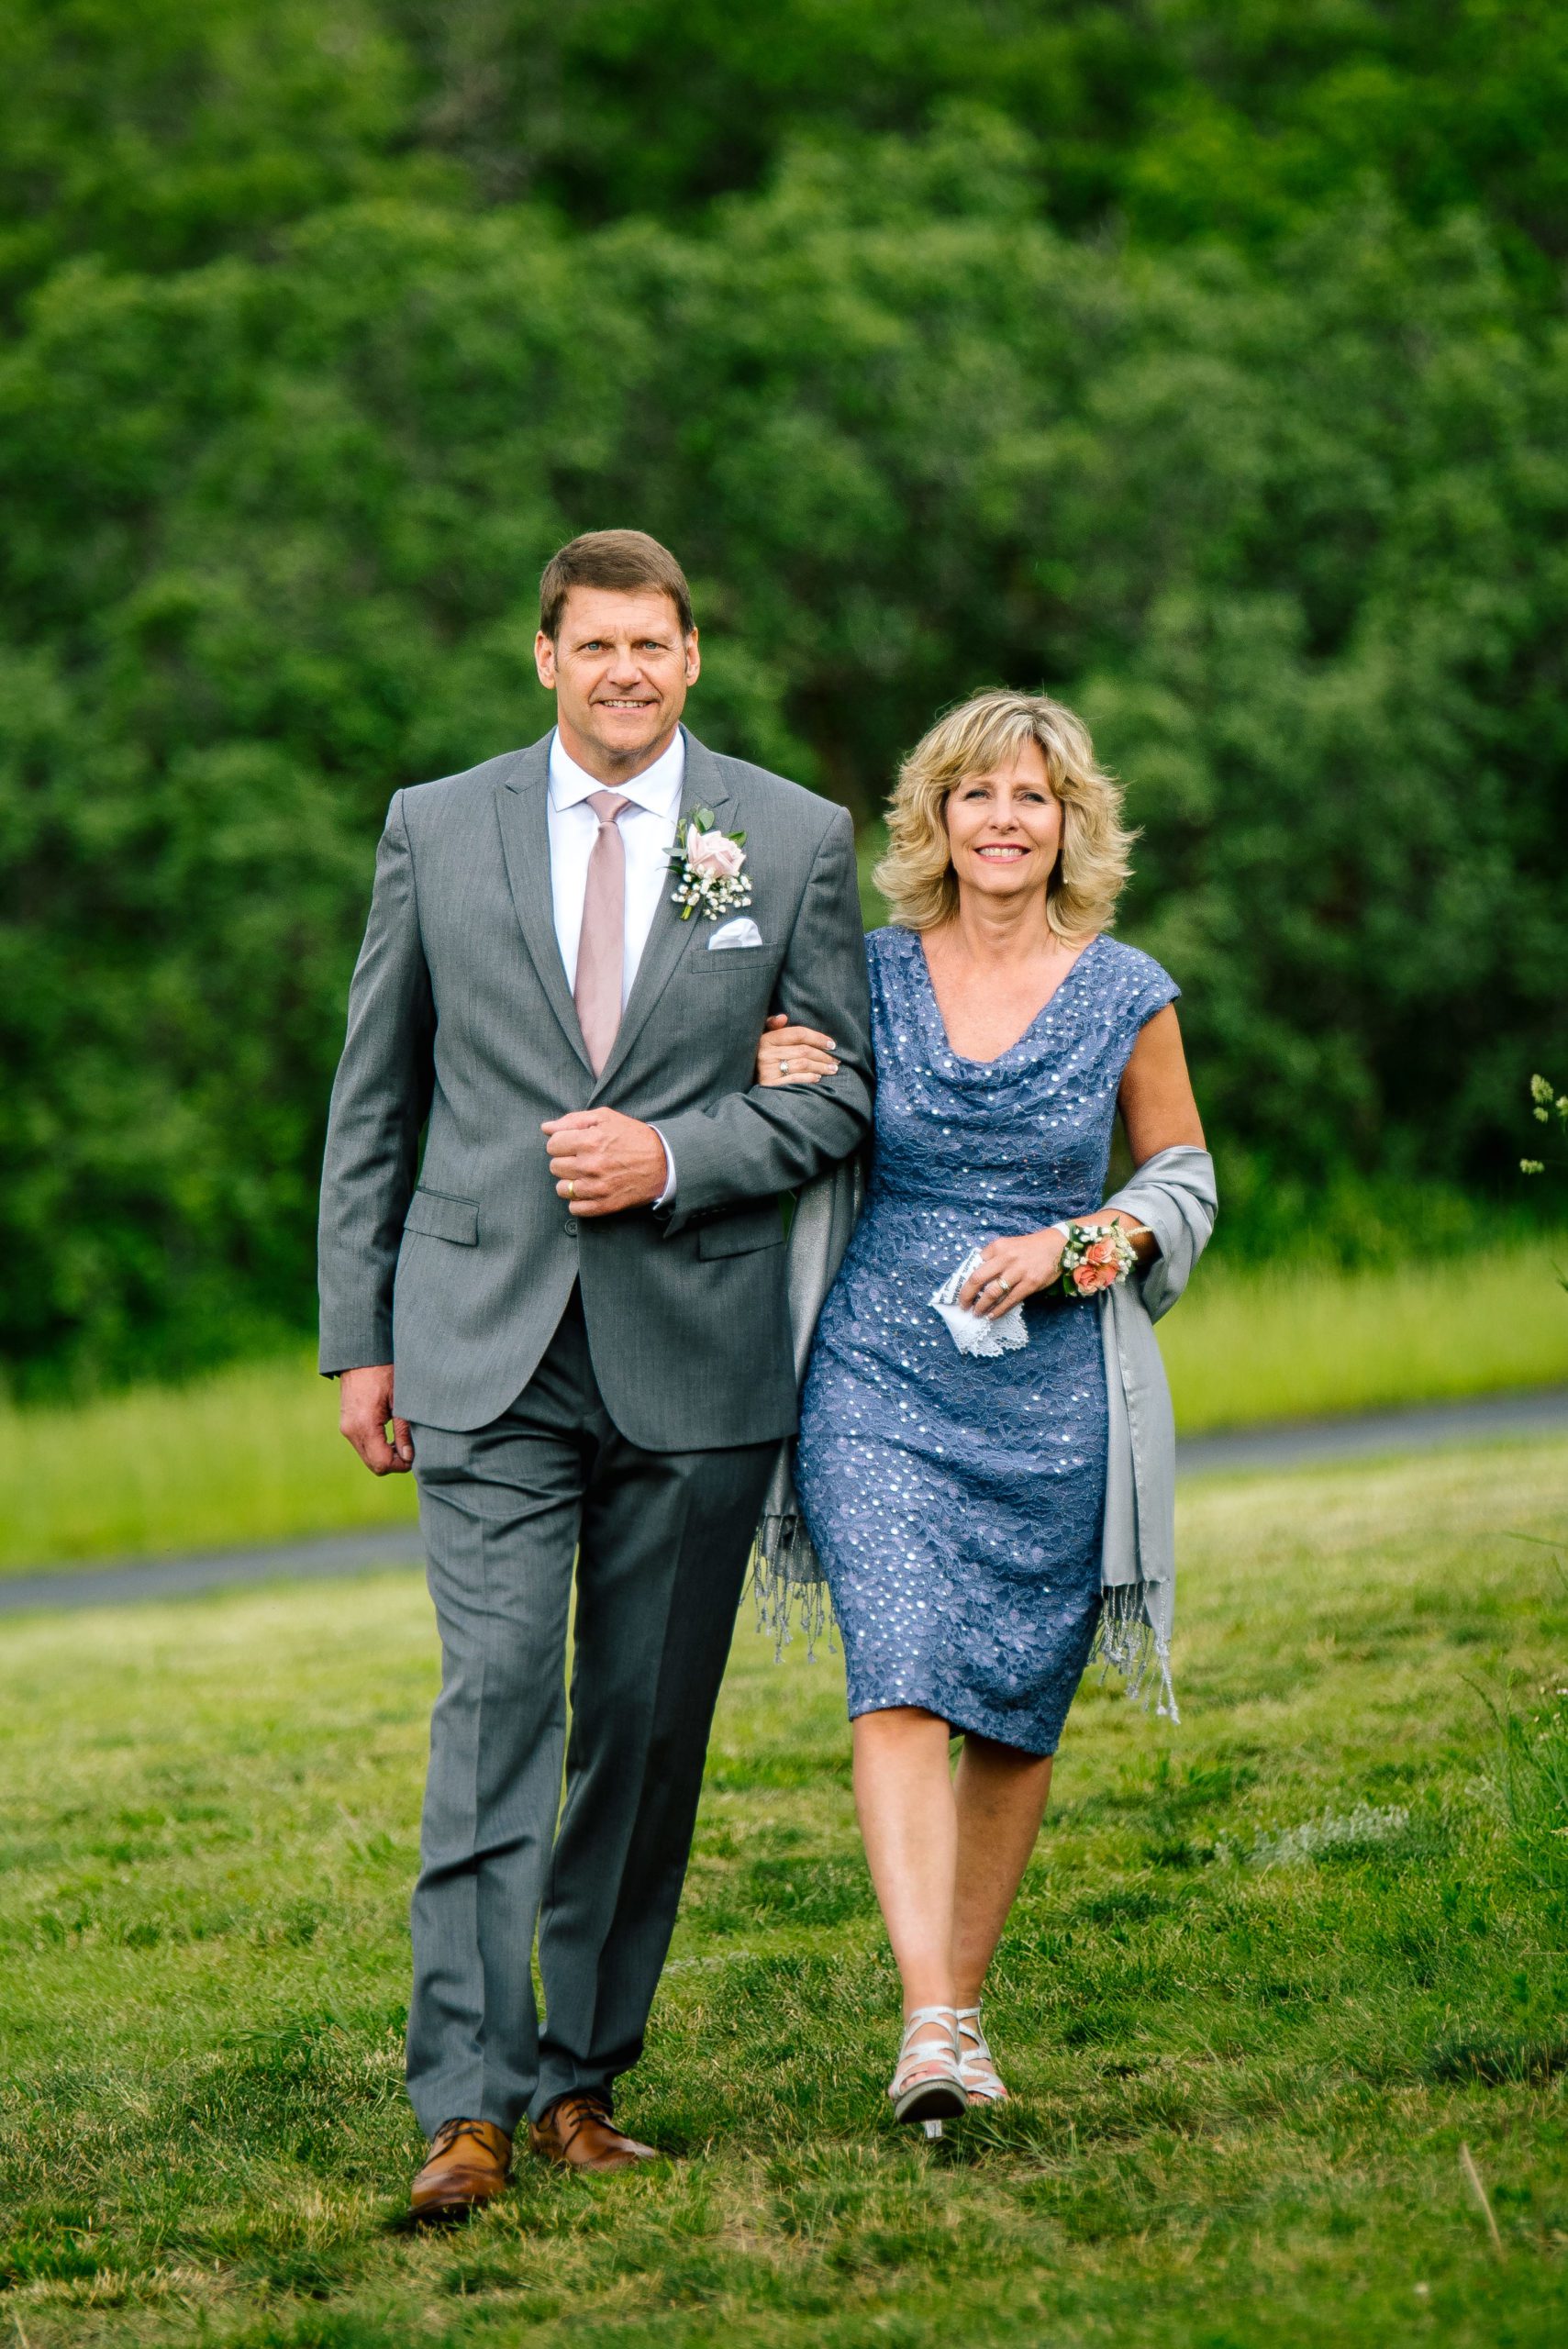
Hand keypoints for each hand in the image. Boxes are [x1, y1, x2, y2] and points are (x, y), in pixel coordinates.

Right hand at [339, 1363, 413, 1473]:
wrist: (361, 1355)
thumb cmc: (384, 1372)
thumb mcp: (400, 1401)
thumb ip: (403, 1431)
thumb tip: (409, 1457)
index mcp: (364, 1425)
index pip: (382, 1463)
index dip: (401, 1465)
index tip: (414, 1456)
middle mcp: (351, 1430)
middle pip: (374, 1465)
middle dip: (394, 1463)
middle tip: (410, 1450)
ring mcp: (346, 1428)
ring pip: (368, 1458)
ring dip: (385, 1456)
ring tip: (402, 1441)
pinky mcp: (346, 1425)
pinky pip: (362, 1446)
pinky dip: (377, 1447)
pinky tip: (390, 1435)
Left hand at [544, 1107, 668, 1215]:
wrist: (664, 1162)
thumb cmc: (633, 1137)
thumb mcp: (606, 1118)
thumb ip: (572, 1120)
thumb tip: (546, 1128)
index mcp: (589, 1140)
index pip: (553, 1145)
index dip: (561, 1143)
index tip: (573, 1144)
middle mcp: (590, 1165)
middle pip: (555, 1166)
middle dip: (565, 1161)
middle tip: (582, 1159)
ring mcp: (596, 1187)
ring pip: (561, 1188)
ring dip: (570, 1181)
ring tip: (586, 1175)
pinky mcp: (603, 1205)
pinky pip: (574, 1208)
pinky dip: (579, 1201)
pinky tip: (590, 1190)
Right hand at [755, 1011, 839, 1087]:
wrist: (751, 1081)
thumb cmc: (764, 1058)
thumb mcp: (766, 1040)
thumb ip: (775, 1027)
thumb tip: (783, 1017)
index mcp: (766, 1039)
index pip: (798, 1034)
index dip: (818, 1038)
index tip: (832, 1044)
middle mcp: (766, 1053)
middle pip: (803, 1050)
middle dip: (823, 1055)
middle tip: (836, 1060)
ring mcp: (767, 1070)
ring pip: (803, 1064)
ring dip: (821, 1067)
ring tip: (832, 1069)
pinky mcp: (771, 1085)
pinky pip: (796, 1079)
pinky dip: (810, 1078)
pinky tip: (818, 1078)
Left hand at [958, 1228, 1067, 1317]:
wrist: (1058, 1246)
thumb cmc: (1031, 1247)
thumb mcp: (1009, 1245)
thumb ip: (994, 1258)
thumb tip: (978, 1277)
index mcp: (998, 1247)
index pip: (974, 1263)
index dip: (966, 1279)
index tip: (961, 1290)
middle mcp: (1006, 1258)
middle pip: (977, 1278)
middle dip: (966, 1295)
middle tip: (962, 1305)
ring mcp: (1018, 1271)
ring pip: (992, 1292)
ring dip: (981, 1305)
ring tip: (976, 1313)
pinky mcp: (1030, 1283)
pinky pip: (1010, 1300)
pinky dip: (998, 1310)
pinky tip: (992, 1315)